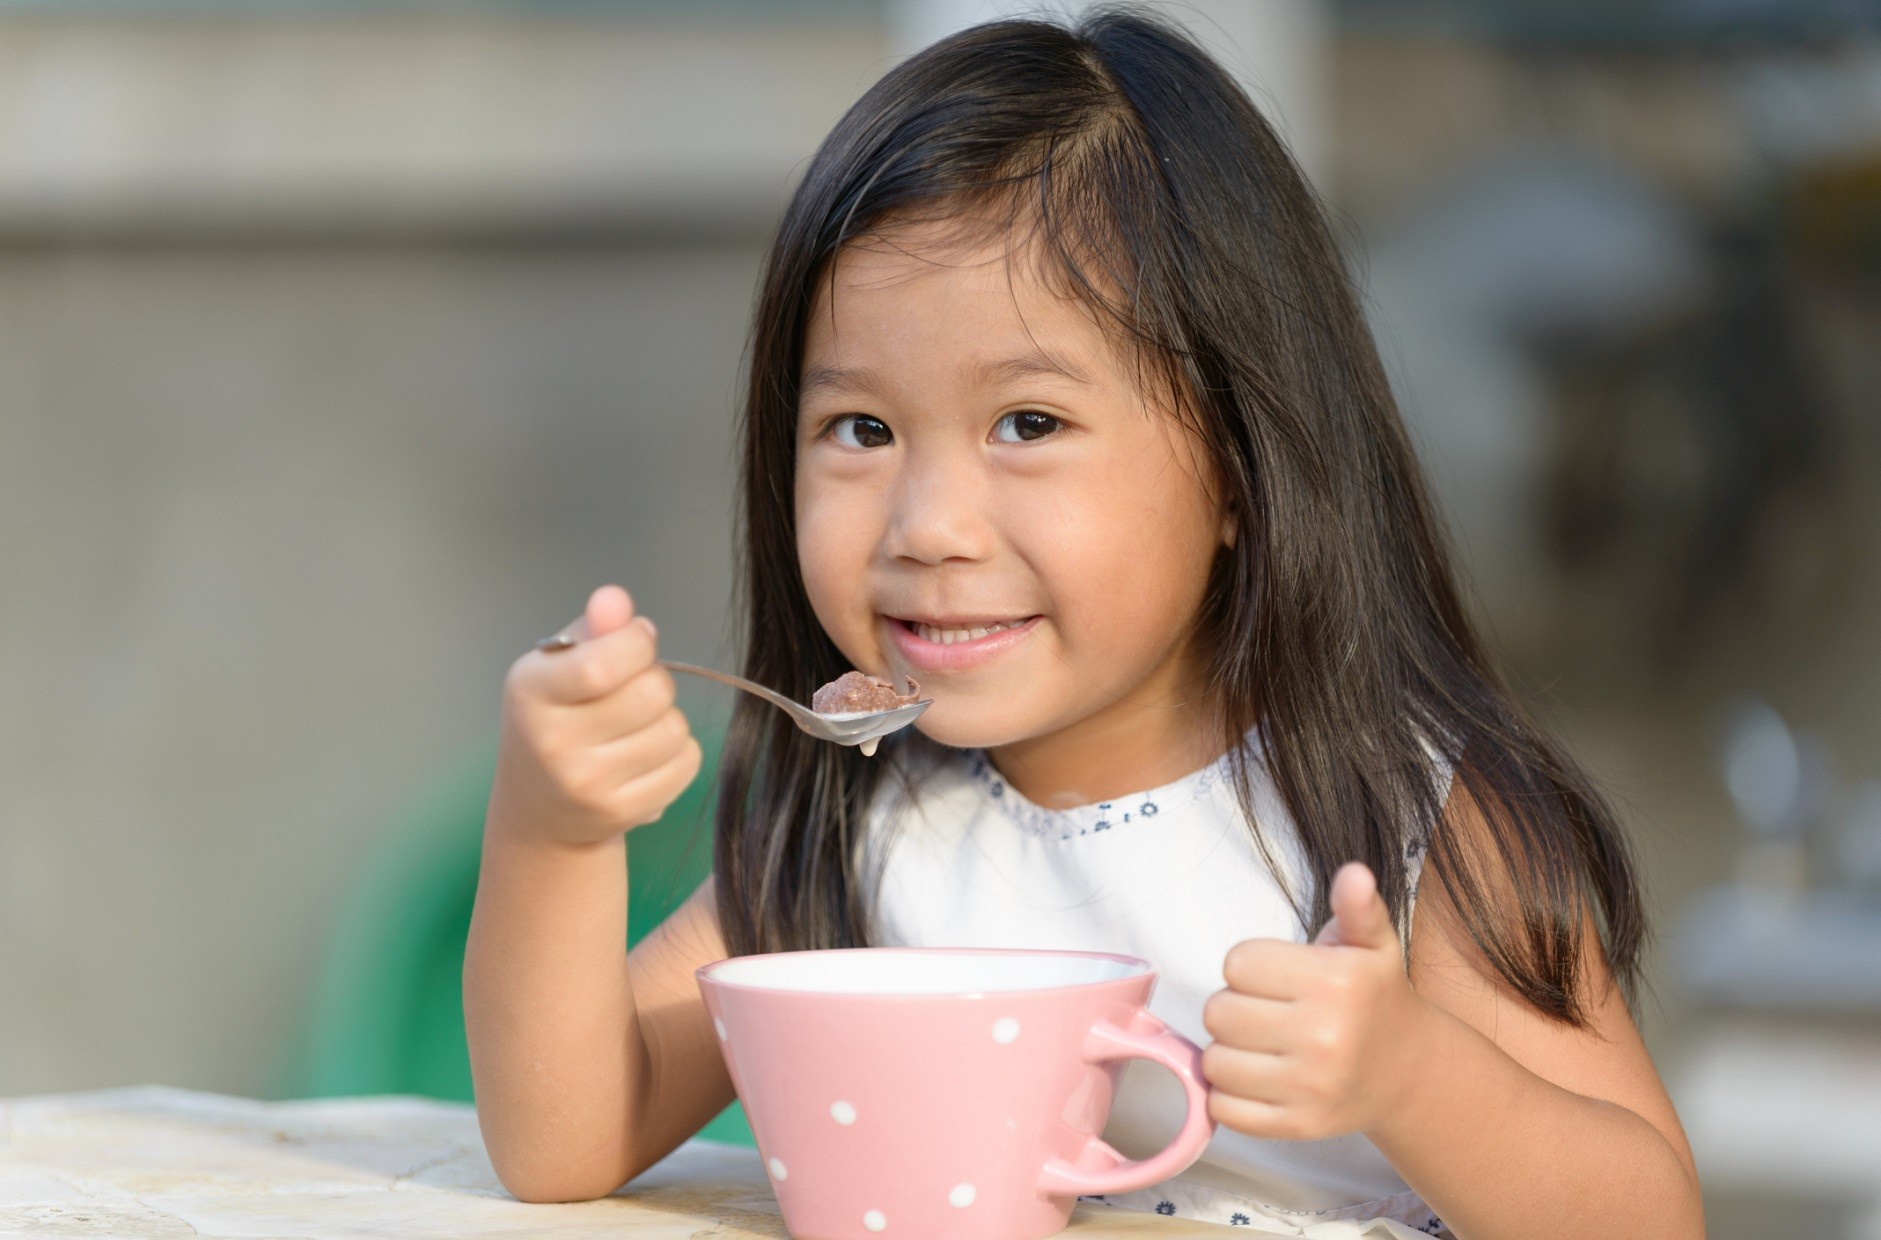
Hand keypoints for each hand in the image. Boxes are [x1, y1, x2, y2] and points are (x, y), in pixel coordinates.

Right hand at [488, 585, 703, 848]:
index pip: (605, 663)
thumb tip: (615, 598)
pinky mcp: (618, 812)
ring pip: (674, 729)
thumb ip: (592, 628)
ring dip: (667, 720)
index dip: (639, 643)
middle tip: (631, 693)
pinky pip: (686, 764)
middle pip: (653, 693)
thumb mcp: (558, 667)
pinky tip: (646, 758)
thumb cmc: (554, 721)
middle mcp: (552, 742)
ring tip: (635, 728)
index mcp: (532, 692)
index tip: (636, 642)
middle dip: (655, 682)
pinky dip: (678, 754)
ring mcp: (585, 783)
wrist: (537, 809)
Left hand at [1200, 863, 1434, 1141]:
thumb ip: (1356, 906)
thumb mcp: (1372, 943)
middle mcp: (1324, 1037)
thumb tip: (1353, 874)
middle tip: (1268, 1010)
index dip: (1250, 966)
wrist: (1408, 1070)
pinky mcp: (1298, 1126)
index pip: (1237, 963)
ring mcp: (1310, 1088)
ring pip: (1215, 1062)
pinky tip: (1259, 1077)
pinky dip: (1230, 1095)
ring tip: (1261, 1044)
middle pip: (1218, 1012)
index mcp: (1335, 983)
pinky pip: (1225, 1109)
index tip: (1276, 976)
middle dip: (1235, 1006)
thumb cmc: (1374, 996)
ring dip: (1228, 1051)